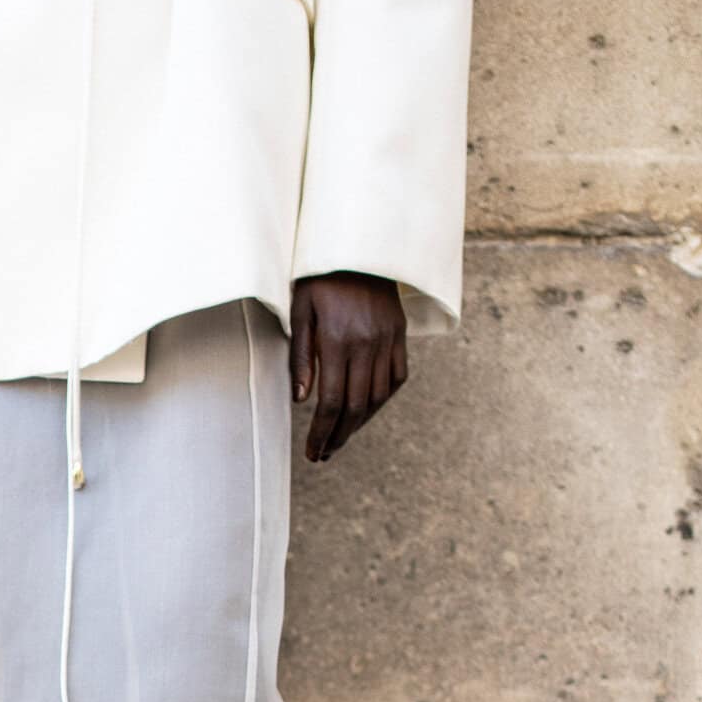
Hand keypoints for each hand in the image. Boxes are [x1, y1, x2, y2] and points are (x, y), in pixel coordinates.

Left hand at [290, 271, 407, 461]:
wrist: (360, 247)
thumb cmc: (320, 278)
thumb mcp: (301, 310)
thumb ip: (301, 356)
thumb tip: (302, 400)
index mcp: (338, 340)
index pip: (332, 402)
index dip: (322, 432)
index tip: (313, 452)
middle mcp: (367, 344)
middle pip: (356, 407)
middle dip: (339, 436)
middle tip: (324, 454)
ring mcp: (387, 341)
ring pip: (378, 397)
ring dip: (360, 424)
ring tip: (340, 438)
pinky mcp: (400, 336)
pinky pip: (396, 378)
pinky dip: (382, 400)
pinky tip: (366, 411)